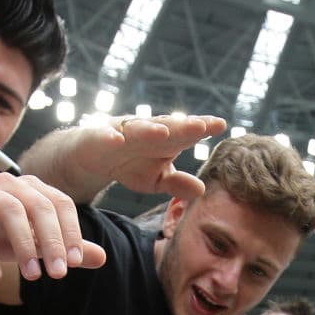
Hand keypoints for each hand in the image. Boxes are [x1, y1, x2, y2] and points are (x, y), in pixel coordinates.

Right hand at [0, 173, 106, 281]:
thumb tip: (102, 257)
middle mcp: (8, 184)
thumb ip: (61, 248)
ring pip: (9, 210)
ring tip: (31, 277)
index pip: (60, 203)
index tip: (74, 263)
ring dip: (23, 245)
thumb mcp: (30, 243)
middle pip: (38, 205)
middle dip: (52, 240)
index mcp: (30, 189)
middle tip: (58, 274)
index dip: (71, 231)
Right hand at [80, 114, 225, 199]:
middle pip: (167, 126)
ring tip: (164, 132)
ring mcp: (123, 131)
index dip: (203, 127)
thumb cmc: (130, 164)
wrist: (93, 156)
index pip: (187, 132)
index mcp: (165, 139)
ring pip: (138, 128)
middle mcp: (147, 130)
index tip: (220, 125)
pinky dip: (110, 136)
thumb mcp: (155, 179)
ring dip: (150, 129)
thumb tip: (201, 189)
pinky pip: (105, 135)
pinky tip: (118, 139)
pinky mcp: (99, 135)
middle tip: (200, 126)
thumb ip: (177, 183)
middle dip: (183, 125)